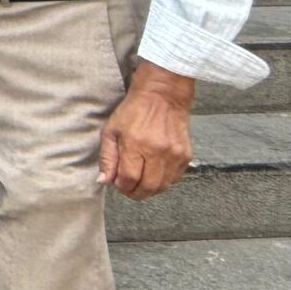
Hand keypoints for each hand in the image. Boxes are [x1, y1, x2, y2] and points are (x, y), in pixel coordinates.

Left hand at [99, 61, 194, 198]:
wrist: (162, 96)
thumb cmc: (133, 111)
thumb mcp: (111, 130)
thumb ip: (107, 158)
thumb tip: (104, 181)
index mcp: (136, 144)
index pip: (129, 179)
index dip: (121, 186)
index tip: (117, 183)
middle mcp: (158, 152)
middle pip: (147, 187)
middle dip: (135, 193)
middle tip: (127, 187)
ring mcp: (175, 155)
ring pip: (162, 186)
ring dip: (149, 190)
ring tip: (139, 182)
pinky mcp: (186, 155)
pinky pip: (174, 179)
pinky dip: (163, 182)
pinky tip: (153, 173)